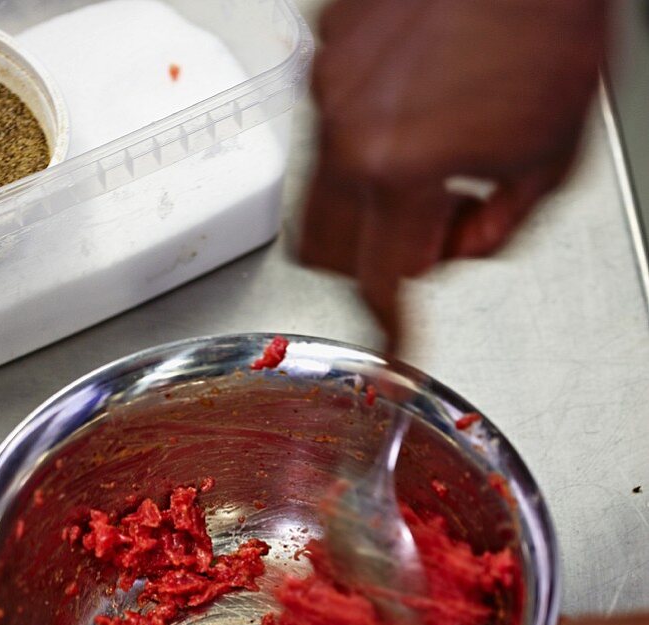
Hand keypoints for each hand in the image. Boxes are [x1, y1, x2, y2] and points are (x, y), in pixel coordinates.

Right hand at [300, 0, 607, 347]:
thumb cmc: (552, 20)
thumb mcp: (552, 158)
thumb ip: (497, 232)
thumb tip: (457, 251)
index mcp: (400, 165)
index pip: (379, 283)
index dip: (389, 329)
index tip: (392, 346)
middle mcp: (347, 124)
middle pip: (319, 249)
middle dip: (362, 262)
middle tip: (416, 243)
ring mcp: (331, 78)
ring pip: (317, 184)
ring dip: (364, 198)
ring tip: (429, 159)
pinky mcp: (331, 39)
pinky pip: (330, 116)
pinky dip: (366, 132)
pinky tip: (417, 104)